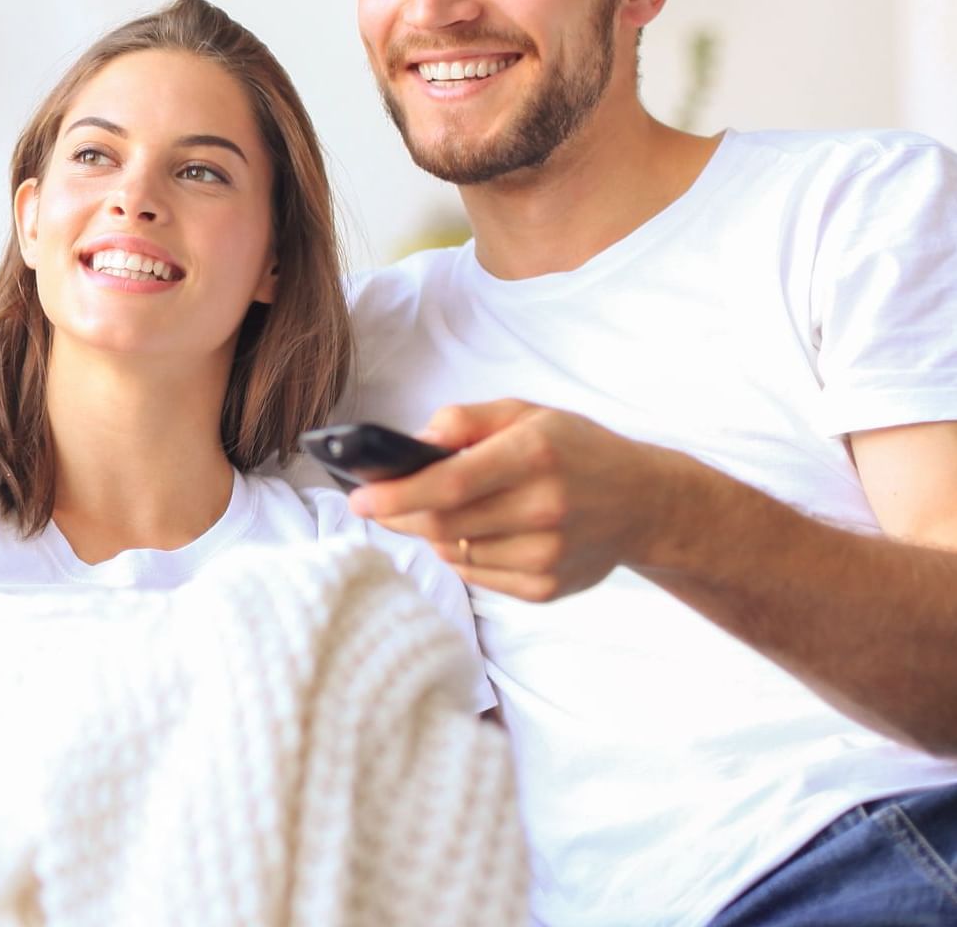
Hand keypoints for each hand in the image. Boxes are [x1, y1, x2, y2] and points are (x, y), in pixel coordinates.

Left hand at [346, 400, 694, 601]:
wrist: (644, 503)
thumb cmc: (574, 450)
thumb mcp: (525, 414)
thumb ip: (465, 421)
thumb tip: (412, 444)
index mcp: (533, 455)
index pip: (447, 484)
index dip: (395, 495)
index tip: (357, 497)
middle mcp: (543, 508)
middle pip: (440, 524)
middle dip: (398, 516)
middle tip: (375, 504)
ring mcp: (546, 555)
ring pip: (453, 553)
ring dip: (431, 533)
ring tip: (441, 510)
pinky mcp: (546, 589)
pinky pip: (477, 576)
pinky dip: (461, 555)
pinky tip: (479, 533)